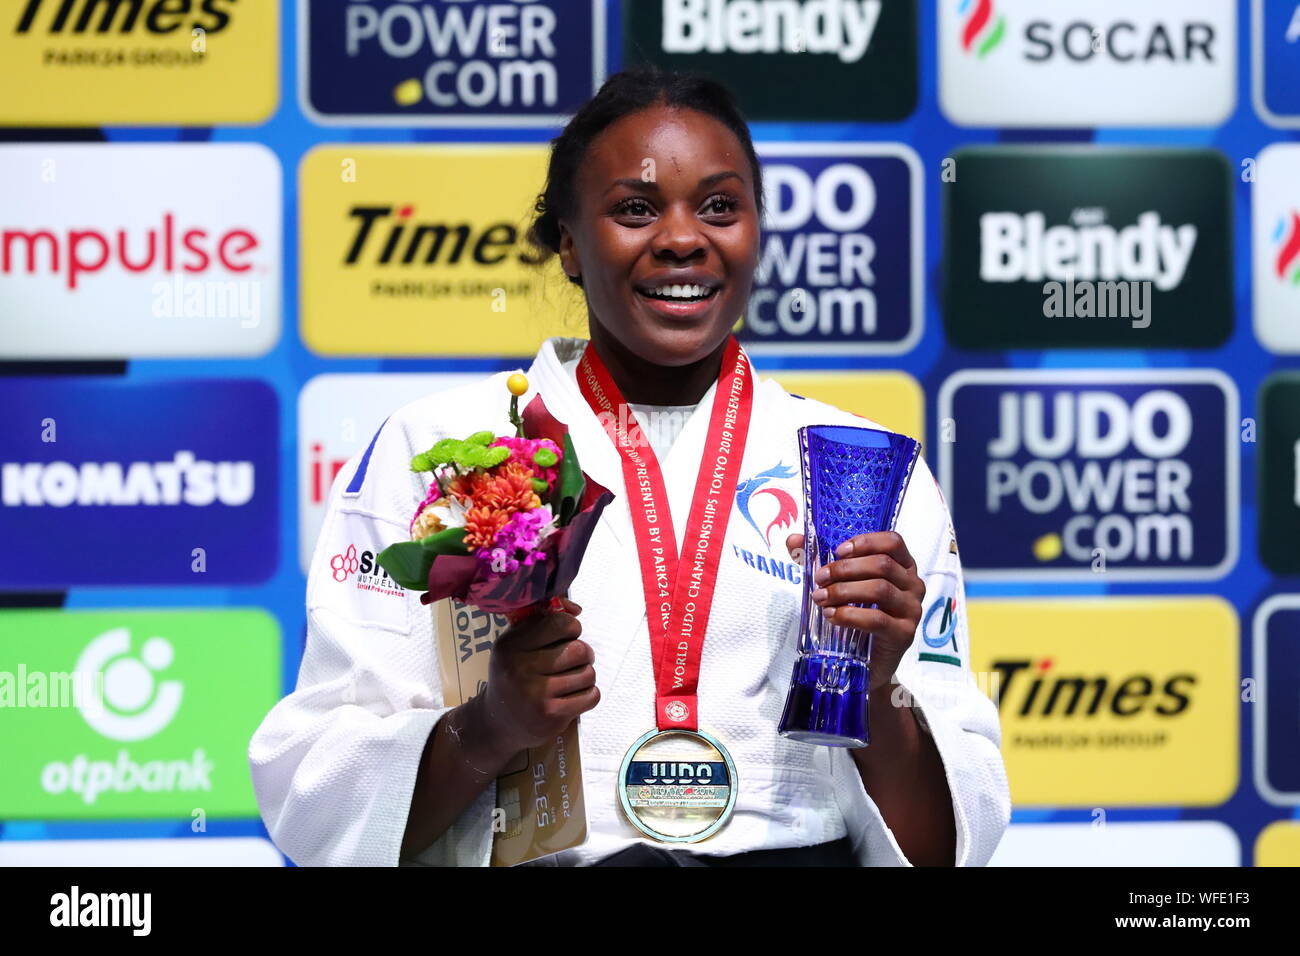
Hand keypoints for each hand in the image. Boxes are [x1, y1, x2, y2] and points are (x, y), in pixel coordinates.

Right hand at [469, 598, 599, 762]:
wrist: (498, 721)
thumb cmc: (515, 674)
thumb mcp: (517, 643)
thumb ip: (544, 620)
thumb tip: (576, 609)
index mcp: (512, 645)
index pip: (561, 623)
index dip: (571, 628)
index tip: (566, 637)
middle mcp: (520, 668)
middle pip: (579, 650)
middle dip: (584, 654)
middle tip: (575, 660)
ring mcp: (536, 694)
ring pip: (588, 674)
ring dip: (586, 676)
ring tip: (572, 680)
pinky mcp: (551, 715)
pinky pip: (591, 696)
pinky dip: (588, 695)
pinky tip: (574, 696)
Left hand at [786, 531, 925, 691]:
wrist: (867, 662)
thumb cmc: (857, 615)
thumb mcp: (840, 584)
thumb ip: (818, 560)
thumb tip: (793, 539)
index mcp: (903, 566)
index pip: (893, 542)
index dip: (865, 542)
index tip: (838, 551)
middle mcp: (913, 585)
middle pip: (882, 565)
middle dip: (845, 569)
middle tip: (820, 579)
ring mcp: (911, 610)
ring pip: (879, 589)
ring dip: (844, 591)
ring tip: (821, 598)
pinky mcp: (904, 634)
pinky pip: (876, 619)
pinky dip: (850, 615)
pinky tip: (832, 616)